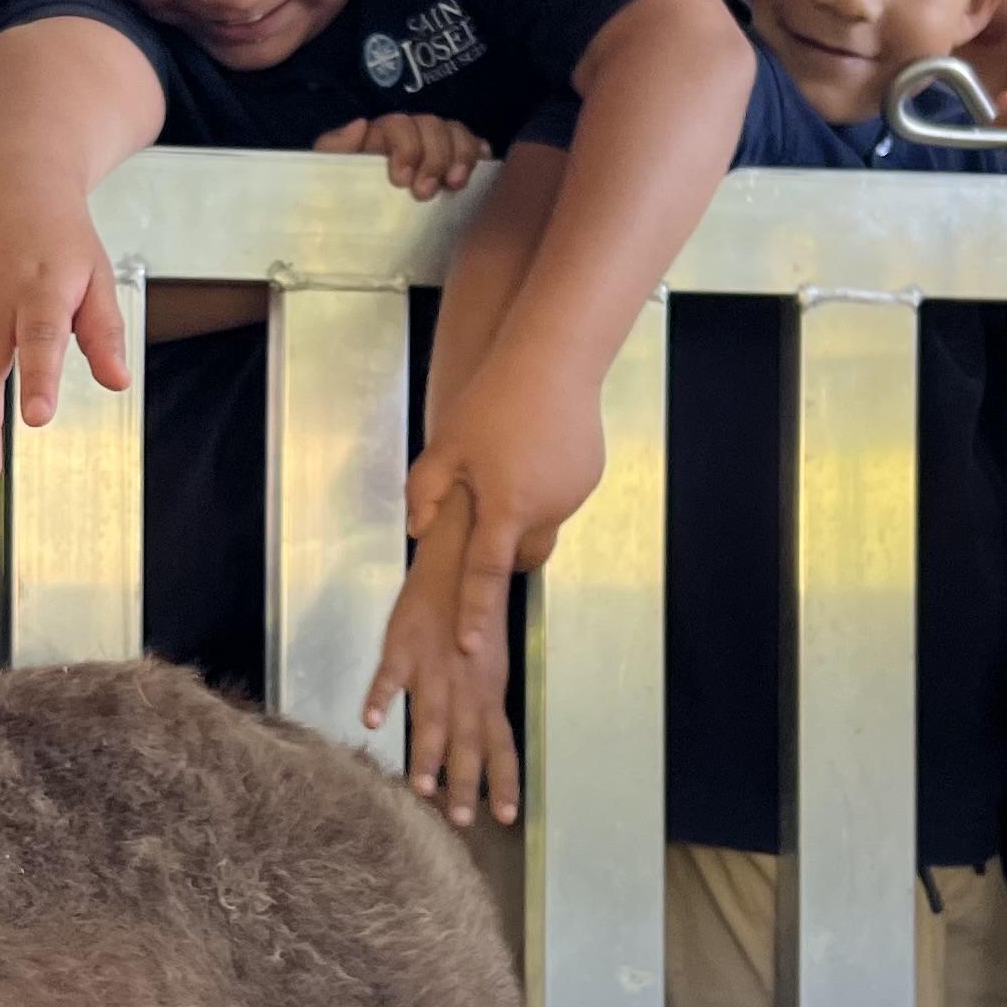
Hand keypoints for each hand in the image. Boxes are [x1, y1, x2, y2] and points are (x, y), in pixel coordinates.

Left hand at [316, 112, 490, 200]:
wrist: (353, 235)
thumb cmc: (339, 199)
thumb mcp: (327, 174)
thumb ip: (334, 148)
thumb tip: (361, 124)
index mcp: (381, 136)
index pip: (400, 125)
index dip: (406, 146)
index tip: (401, 180)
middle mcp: (411, 137)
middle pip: (434, 126)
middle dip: (435, 156)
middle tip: (426, 192)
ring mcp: (436, 151)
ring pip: (457, 134)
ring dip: (461, 156)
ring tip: (457, 185)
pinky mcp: (454, 168)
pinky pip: (475, 148)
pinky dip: (480, 153)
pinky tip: (483, 166)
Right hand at [367, 491, 520, 827]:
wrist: (466, 555)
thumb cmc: (474, 618)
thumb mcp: (489, 666)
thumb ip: (481, 708)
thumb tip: (481, 749)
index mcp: (488, 691)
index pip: (500, 745)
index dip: (503, 782)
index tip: (505, 818)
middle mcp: (465, 684)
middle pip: (467, 739)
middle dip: (463, 781)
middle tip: (458, 819)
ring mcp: (434, 665)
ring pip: (432, 714)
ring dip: (426, 750)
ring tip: (420, 785)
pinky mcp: (403, 643)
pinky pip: (390, 675)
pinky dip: (383, 697)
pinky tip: (375, 721)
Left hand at [403, 357, 606, 655]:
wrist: (553, 360)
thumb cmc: (495, 400)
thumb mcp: (445, 445)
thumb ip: (426, 493)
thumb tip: (419, 529)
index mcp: (506, 507)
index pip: (486, 574)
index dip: (475, 612)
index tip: (470, 646)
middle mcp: (545, 509)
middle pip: (521, 556)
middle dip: (502, 552)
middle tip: (482, 516)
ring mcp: (572, 494)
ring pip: (542, 525)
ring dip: (522, 513)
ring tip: (506, 468)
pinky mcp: (588, 477)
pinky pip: (559, 498)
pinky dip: (543, 489)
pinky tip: (532, 451)